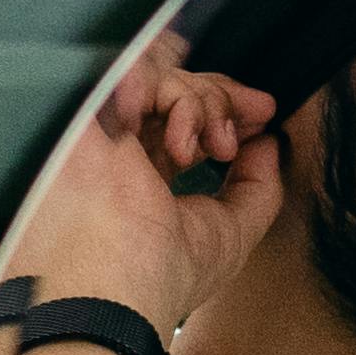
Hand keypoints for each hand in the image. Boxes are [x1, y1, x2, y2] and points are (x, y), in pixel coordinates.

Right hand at [0, 34, 285, 330]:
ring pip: (160, 74)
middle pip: (176, 89)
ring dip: (199, 101)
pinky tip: (180, 136)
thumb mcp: (230, 233)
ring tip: (205, 148)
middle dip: (221, 98)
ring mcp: (102, 129)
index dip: (228, 108)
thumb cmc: (159, 277)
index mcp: (144, 176)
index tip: (263, 116)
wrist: (112, 289)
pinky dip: (167, 87)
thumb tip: (269, 142)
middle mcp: (121, 149)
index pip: (186, 120)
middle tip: (242, 130)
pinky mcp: (86, 111)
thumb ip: (257, 187)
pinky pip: (131, 65)